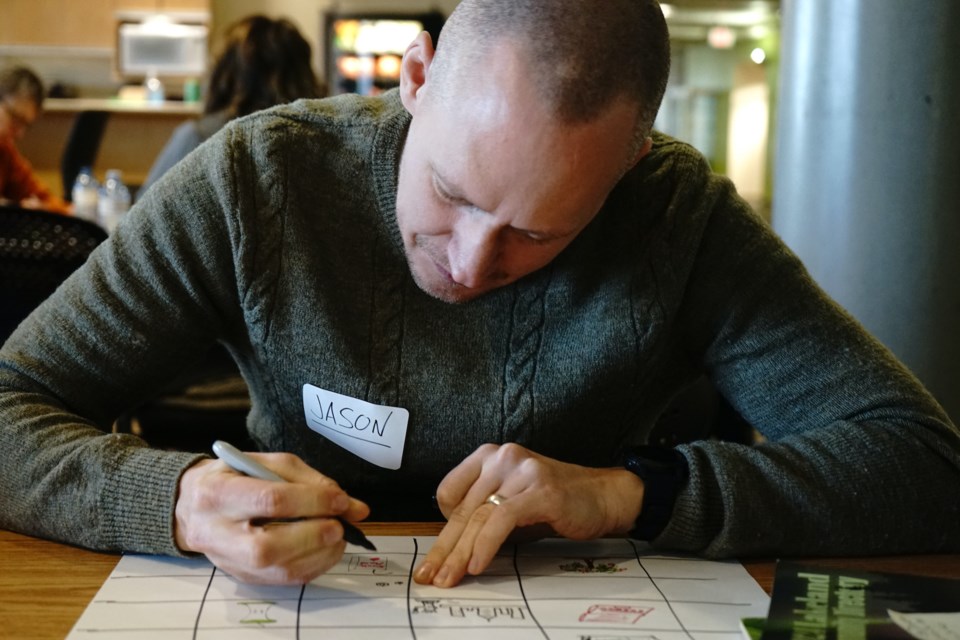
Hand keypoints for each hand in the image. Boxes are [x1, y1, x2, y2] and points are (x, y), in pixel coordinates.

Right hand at [174, 452, 368, 584]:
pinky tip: (326, 550)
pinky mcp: (241, 576)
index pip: (270, 500)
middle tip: (339, 525)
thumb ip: (310, 481)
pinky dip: (313, 567)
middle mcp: (215, 532)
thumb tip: (354, 507)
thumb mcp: (266, 463)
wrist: (193, 505)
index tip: (340, 500)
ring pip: (276, 570)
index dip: (312, 501)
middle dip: (313, 536)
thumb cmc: (234, 477)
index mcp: (218, 493)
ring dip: (319, 555)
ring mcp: (227, 560)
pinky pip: (282, 581)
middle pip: (267, 546)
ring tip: (337, 537)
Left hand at [413, 443, 643, 587]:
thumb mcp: (512, 504)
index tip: (436, 557)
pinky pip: (502, 518)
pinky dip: (486, 544)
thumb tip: (452, 551)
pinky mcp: (540, 490)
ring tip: (450, 578)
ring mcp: (522, 471)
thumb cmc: (556, 503)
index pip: (449, 491)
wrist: (603, 496)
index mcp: (490, 456)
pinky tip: (478, 564)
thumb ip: (484, 517)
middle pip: (463, 509)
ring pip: (479, 515)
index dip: (442, 527)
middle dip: (444, 549)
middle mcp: (503, 457)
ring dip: (460, 553)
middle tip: (430, 576)